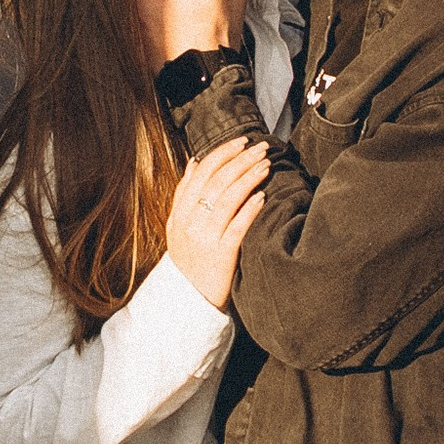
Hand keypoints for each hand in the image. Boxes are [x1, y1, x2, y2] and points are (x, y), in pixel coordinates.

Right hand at [165, 135, 270, 308]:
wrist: (189, 301)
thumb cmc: (190, 260)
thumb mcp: (178, 226)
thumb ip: (184, 194)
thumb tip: (194, 161)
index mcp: (179, 213)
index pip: (200, 173)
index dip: (222, 154)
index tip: (241, 142)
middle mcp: (189, 223)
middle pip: (216, 182)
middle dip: (240, 160)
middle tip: (261, 147)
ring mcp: (204, 239)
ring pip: (228, 199)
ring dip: (249, 178)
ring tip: (266, 165)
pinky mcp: (221, 255)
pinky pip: (237, 226)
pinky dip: (250, 208)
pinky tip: (263, 195)